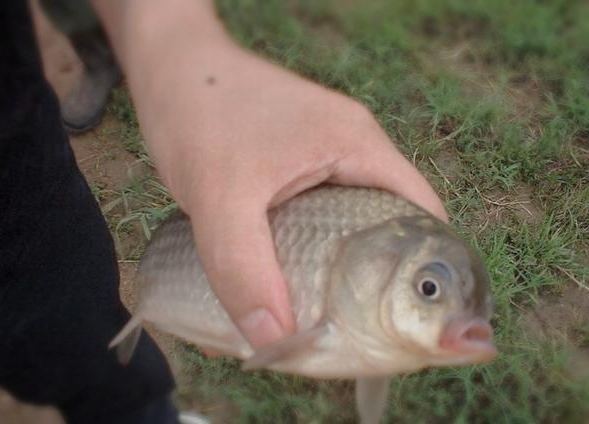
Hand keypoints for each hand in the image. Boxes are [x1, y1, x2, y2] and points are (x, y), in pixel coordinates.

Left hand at [93, 0, 445, 350]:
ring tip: (308, 319)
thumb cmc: (199, 113)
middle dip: (369, 285)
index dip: (425, 272)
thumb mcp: (220, 196)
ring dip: (328, 274)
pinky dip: (300, 254)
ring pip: (345, 229)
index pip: (425, 214)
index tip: (406, 321)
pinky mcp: (296, 168)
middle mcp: (352, 152)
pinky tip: (271, 285)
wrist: (169, 69)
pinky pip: (314, 219)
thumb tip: (274, 342)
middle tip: (347, 332)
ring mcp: (324, 159)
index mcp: (359, 147)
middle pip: (386, 230)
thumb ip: (245, 269)